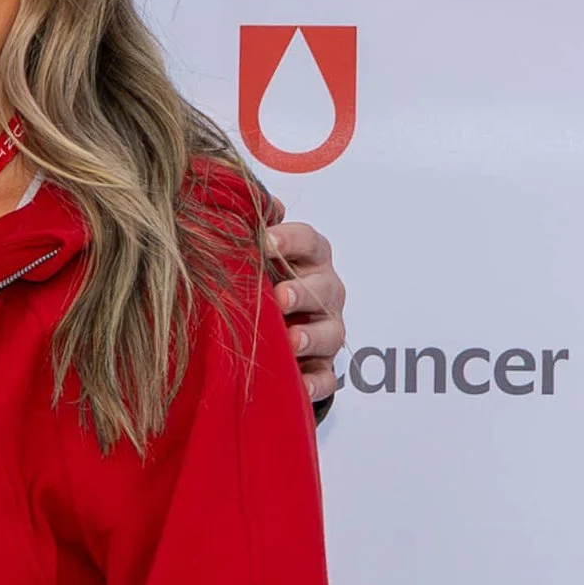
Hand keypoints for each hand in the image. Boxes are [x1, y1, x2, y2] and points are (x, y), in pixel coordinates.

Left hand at [263, 194, 343, 402]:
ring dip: (312, 336)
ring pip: (331, 332)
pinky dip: (314, 382)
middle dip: (303, 291)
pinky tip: (299, 384)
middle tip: (280, 297)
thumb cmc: (259, 279)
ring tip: (290, 339)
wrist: (266, 327)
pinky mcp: (321, 367)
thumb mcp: (253, 253)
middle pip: (325, 287)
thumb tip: (255, 200)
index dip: (290, 240)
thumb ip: (252, 227)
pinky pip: (326, 377)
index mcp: (308, 258)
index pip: (309, 241)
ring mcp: (326, 330)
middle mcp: (324, 292)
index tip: (264, 241)